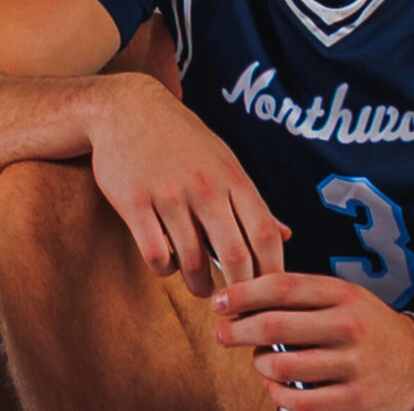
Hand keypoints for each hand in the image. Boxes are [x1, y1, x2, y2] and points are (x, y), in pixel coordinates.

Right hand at [85, 75, 288, 298]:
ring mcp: (168, 194)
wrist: (127, 108)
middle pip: (236, 257)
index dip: (272, 272)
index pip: (266, 235)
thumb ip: (252, 201)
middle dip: (240, 292)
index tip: (268, 294)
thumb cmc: (182, 138)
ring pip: (193, 263)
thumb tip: (286, 236)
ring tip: (201, 288)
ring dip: (200, 286)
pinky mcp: (134, 201)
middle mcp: (205, 186)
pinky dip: (165, 269)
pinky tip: (167, 262)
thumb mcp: (224, 160)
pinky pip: (156, 255)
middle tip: (236, 306)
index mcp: (232, 177)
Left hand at [213, 269, 413, 410]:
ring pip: (283, 367)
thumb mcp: (344, 296)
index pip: (281, 286)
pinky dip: (278, 396)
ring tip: (259, 362)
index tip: (219, 301)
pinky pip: (300, 402)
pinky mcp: (356, 401)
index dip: (243, 293)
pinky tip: (275, 388)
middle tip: (221, 333)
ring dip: (260, 365)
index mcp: (342, 294)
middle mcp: (349, 326)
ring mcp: (354, 365)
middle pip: (275, 326)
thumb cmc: (368, 326)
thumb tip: (243, 294)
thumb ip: (302, 294)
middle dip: (238, 331)